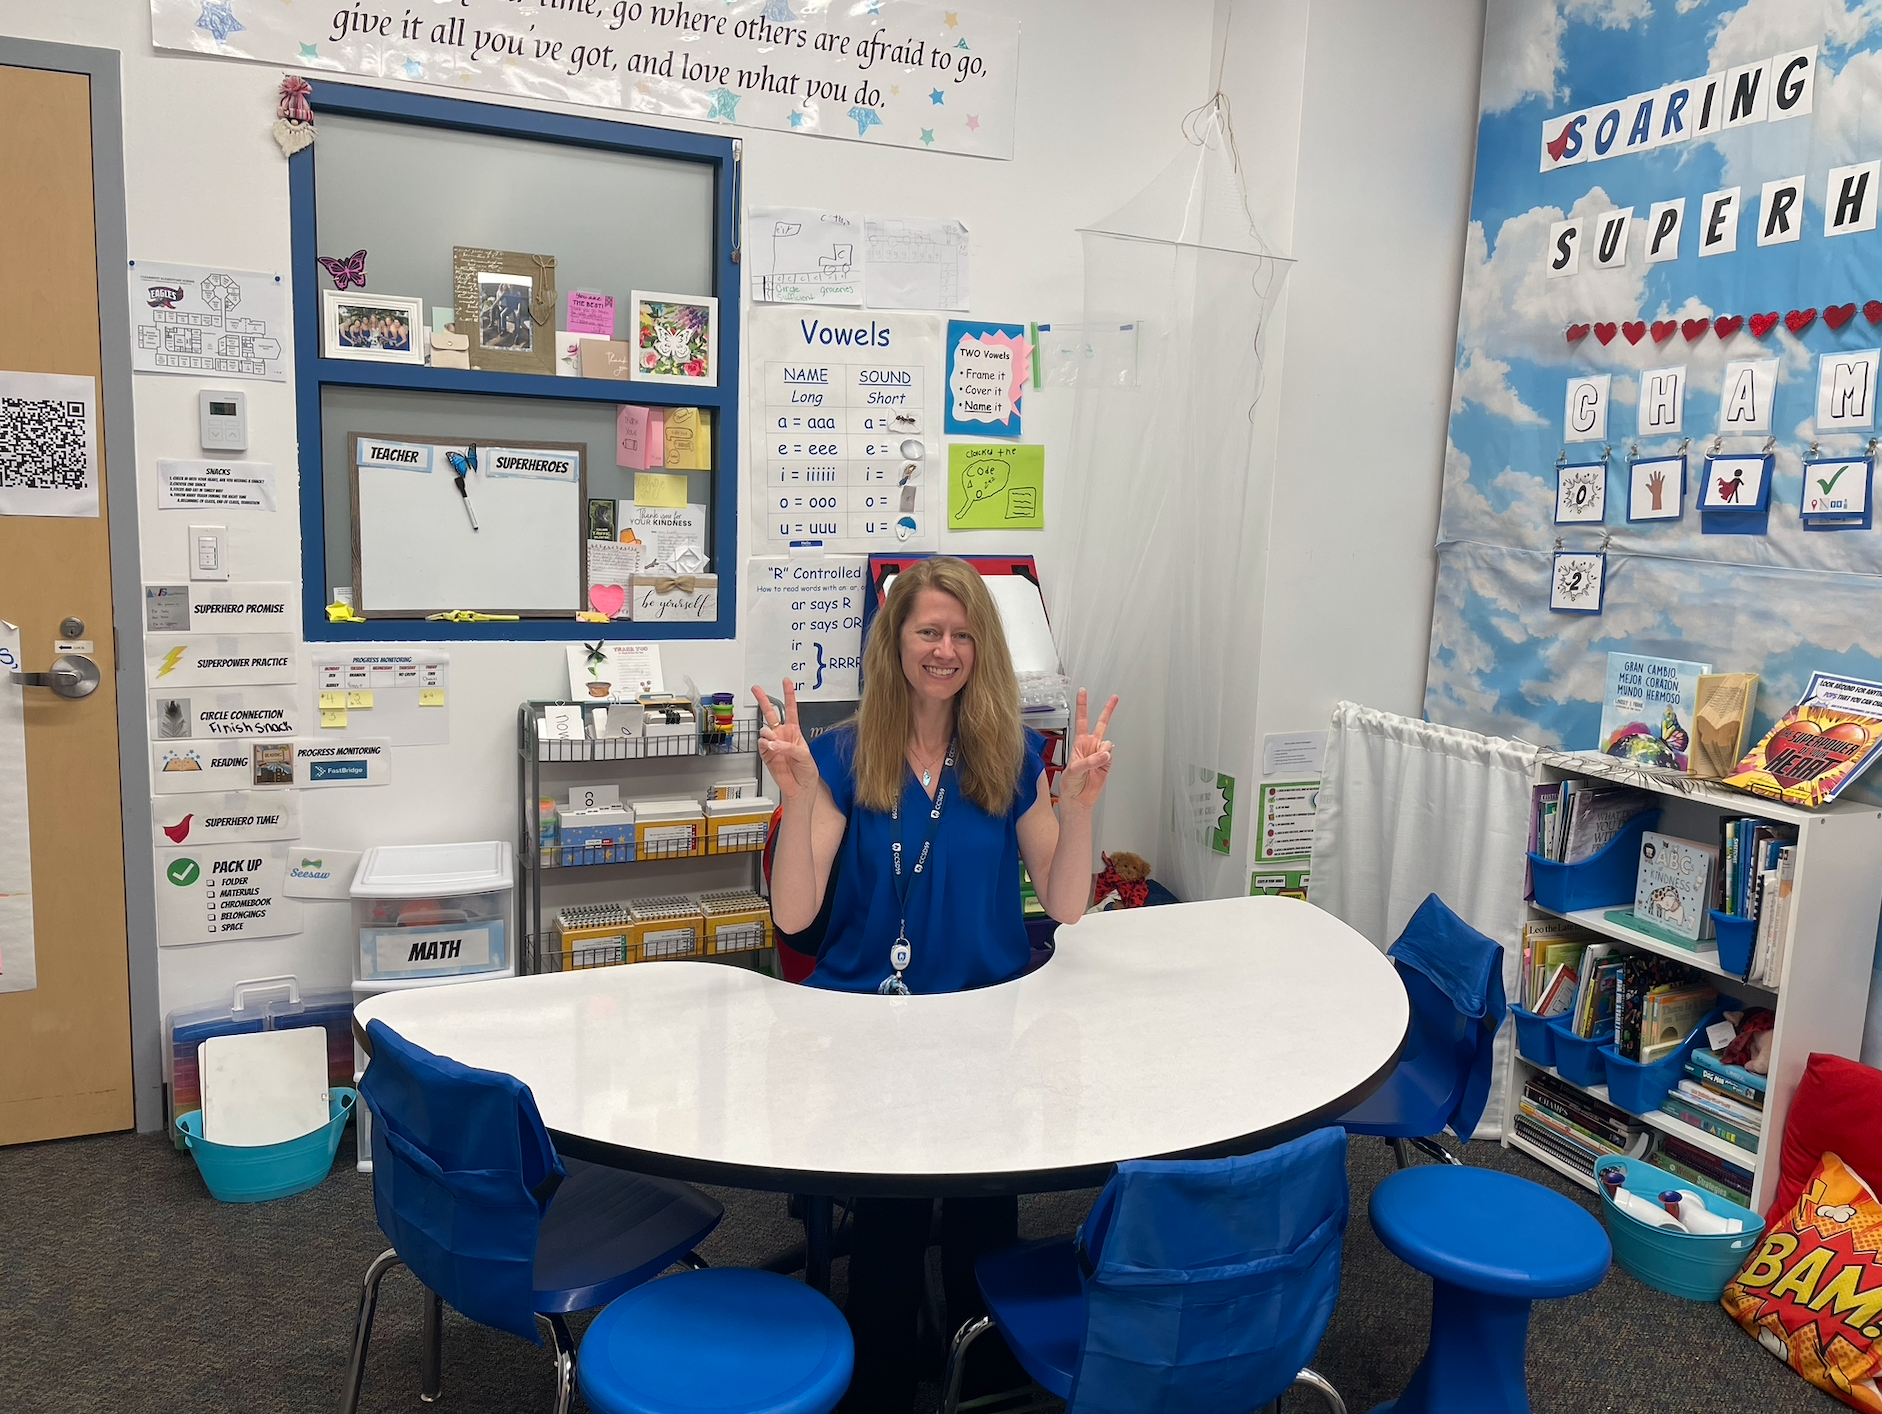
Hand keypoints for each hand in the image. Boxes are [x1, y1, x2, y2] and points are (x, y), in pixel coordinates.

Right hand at [752, 680, 819, 801]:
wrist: (799, 788)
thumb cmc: (807, 771)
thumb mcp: (804, 755)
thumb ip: (789, 747)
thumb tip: (774, 743)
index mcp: (794, 731)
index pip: (791, 709)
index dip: (788, 695)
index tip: (786, 682)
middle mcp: (782, 735)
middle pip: (771, 713)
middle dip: (763, 700)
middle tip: (756, 689)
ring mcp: (773, 744)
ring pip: (765, 730)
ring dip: (769, 734)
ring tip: (774, 742)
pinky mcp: (766, 754)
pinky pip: (762, 744)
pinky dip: (766, 745)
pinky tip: (770, 747)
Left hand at [1058, 689, 1116, 810]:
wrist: (1078, 799)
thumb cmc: (1070, 784)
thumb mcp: (1074, 770)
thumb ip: (1089, 760)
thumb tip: (1106, 753)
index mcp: (1079, 743)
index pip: (1081, 720)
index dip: (1082, 706)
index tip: (1083, 692)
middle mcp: (1090, 746)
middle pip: (1101, 724)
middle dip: (1108, 710)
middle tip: (1115, 698)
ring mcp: (1100, 754)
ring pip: (1107, 743)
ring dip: (1101, 752)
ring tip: (1094, 763)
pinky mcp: (1107, 763)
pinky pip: (1110, 756)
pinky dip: (1105, 760)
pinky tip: (1100, 765)